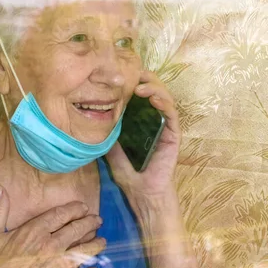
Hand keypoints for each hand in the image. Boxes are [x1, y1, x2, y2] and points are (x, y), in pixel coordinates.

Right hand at [0, 187, 104, 267]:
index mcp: (35, 231)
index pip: (61, 215)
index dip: (75, 209)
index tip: (83, 207)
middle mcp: (50, 245)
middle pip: (77, 230)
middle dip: (90, 223)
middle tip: (97, 220)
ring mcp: (58, 265)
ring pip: (84, 251)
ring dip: (96, 245)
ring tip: (102, 241)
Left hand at [107, 70, 180, 203]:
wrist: (143, 194)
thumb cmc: (129, 174)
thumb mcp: (112, 150)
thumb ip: (109, 134)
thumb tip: (94, 117)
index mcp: (142, 122)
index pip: (142, 95)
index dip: (136, 81)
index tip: (123, 73)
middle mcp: (155, 121)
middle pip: (155, 91)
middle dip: (146, 79)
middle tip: (134, 73)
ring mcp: (166, 127)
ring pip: (166, 98)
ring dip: (155, 88)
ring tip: (141, 86)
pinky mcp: (174, 135)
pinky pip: (172, 115)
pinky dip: (164, 103)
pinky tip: (154, 98)